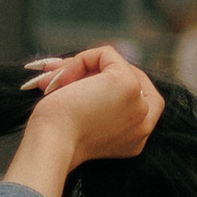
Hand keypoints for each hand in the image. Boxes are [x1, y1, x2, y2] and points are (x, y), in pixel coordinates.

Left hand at [16, 44, 163, 178]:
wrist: (51, 142)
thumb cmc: (54, 135)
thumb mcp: (82, 119)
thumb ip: (93, 99)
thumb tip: (77, 65)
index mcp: (135, 139)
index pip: (132, 98)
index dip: (102, 85)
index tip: (72, 84)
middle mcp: (144, 124)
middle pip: (125, 80)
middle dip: (90, 73)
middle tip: (59, 76)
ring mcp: (140, 103)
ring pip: (115, 66)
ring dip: (80, 67)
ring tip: (52, 80)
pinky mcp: (127, 84)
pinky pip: (106, 54)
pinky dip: (80, 59)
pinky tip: (61, 78)